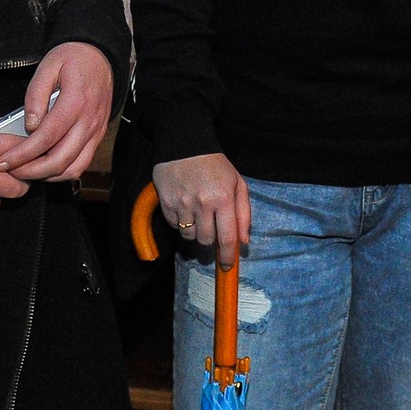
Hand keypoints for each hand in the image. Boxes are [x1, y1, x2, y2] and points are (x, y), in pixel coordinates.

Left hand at [0, 41, 113, 182]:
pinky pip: (81, 163)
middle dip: (32, 171)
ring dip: (47, 175)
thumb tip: (30, 125)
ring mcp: (95, 132)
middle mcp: (88, 121)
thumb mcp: (48, 66)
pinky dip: (62, 171)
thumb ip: (36, 95)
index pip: (46, 137)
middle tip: (11, 171)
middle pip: (60, 159)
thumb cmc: (73, 59)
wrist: (100, 57)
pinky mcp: (96, 137)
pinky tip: (43, 166)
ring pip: (73, 168)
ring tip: (25, 170)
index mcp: (75, 102)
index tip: (4, 161)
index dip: (23, 154)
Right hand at [151, 153, 249, 267]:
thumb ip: (244, 213)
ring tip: (197, 214)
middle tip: (211, 225)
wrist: (185, 144)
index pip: (227, 238)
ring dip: (195, 231)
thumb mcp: (237, 183)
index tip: (227, 265)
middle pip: (206, 240)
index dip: (228, 256)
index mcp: (223, 198)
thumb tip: (243, 242)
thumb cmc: (215, 165)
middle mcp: (203, 203)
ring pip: (189, 236)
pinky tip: (185, 206)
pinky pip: (174, 225)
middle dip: (210, 239)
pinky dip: (180, 222)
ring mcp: (182, 203)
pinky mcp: (166, 202)